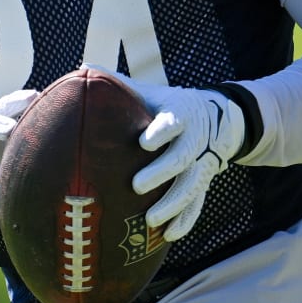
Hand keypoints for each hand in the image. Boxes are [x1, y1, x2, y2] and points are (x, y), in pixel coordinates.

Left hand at [129, 82, 245, 242]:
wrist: (218, 119)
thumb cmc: (168, 105)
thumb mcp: (151, 92)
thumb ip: (119, 84)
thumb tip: (82, 67)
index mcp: (179, 114)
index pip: (172, 122)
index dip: (160, 132)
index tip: (144, 142)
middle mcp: (194, 140)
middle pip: (182, 158)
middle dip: (161, 173)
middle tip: (136, 186)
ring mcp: (202, 164)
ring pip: (192, 186)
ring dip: (173, 204)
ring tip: (151, 220)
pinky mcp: (204, 183)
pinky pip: (198, 204)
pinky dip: (185, 220)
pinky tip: (169, 235)